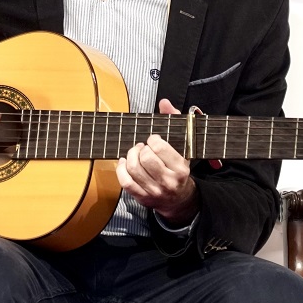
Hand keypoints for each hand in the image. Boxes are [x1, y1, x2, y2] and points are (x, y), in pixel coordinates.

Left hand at [117, 98, 197, 226]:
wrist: (179, 199)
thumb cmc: (178, 169)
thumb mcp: (182, 146)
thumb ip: (174, 121)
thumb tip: (164, 102)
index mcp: (180, 168)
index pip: (159, 148)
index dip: (152, 140)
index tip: (153, 140)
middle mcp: (168, 181)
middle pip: (145, 159)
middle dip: (140, 148)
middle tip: (143, 147)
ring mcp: (154, 191)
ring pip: (134, 169)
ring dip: (130, 156)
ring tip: (135, 153)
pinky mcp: (142, 197)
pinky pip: (125, 182)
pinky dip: (120, 169)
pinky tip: (124, 162)